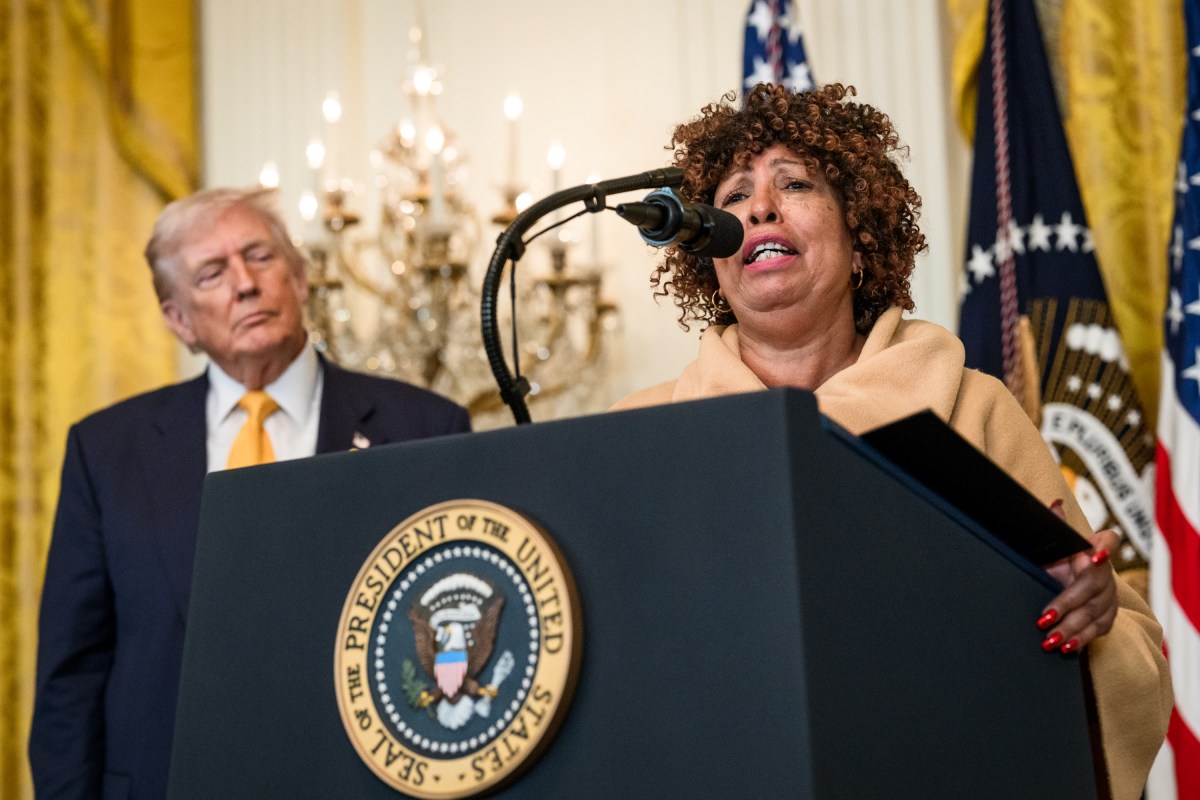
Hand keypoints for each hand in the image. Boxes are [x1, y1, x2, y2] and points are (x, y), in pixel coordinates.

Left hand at [1035, 500, 1118, 653]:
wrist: (1069, 582)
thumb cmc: (1060, 559)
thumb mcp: (1055, 545)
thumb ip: (1055, 526)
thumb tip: (1055, 504)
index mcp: (1094, 548)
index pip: (1110, 542)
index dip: (1105, 549)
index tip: (1094, 556)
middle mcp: (1106, 572)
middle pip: (1093, 587)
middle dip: (1067, 604)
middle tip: (1044, 619)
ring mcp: (1109, 596)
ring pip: (1094, 613)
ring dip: (1072, 628)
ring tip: (1050, 640)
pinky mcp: (1107, 617)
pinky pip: (1097, 630)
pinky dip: (1081, 640)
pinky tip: (1066, 648)